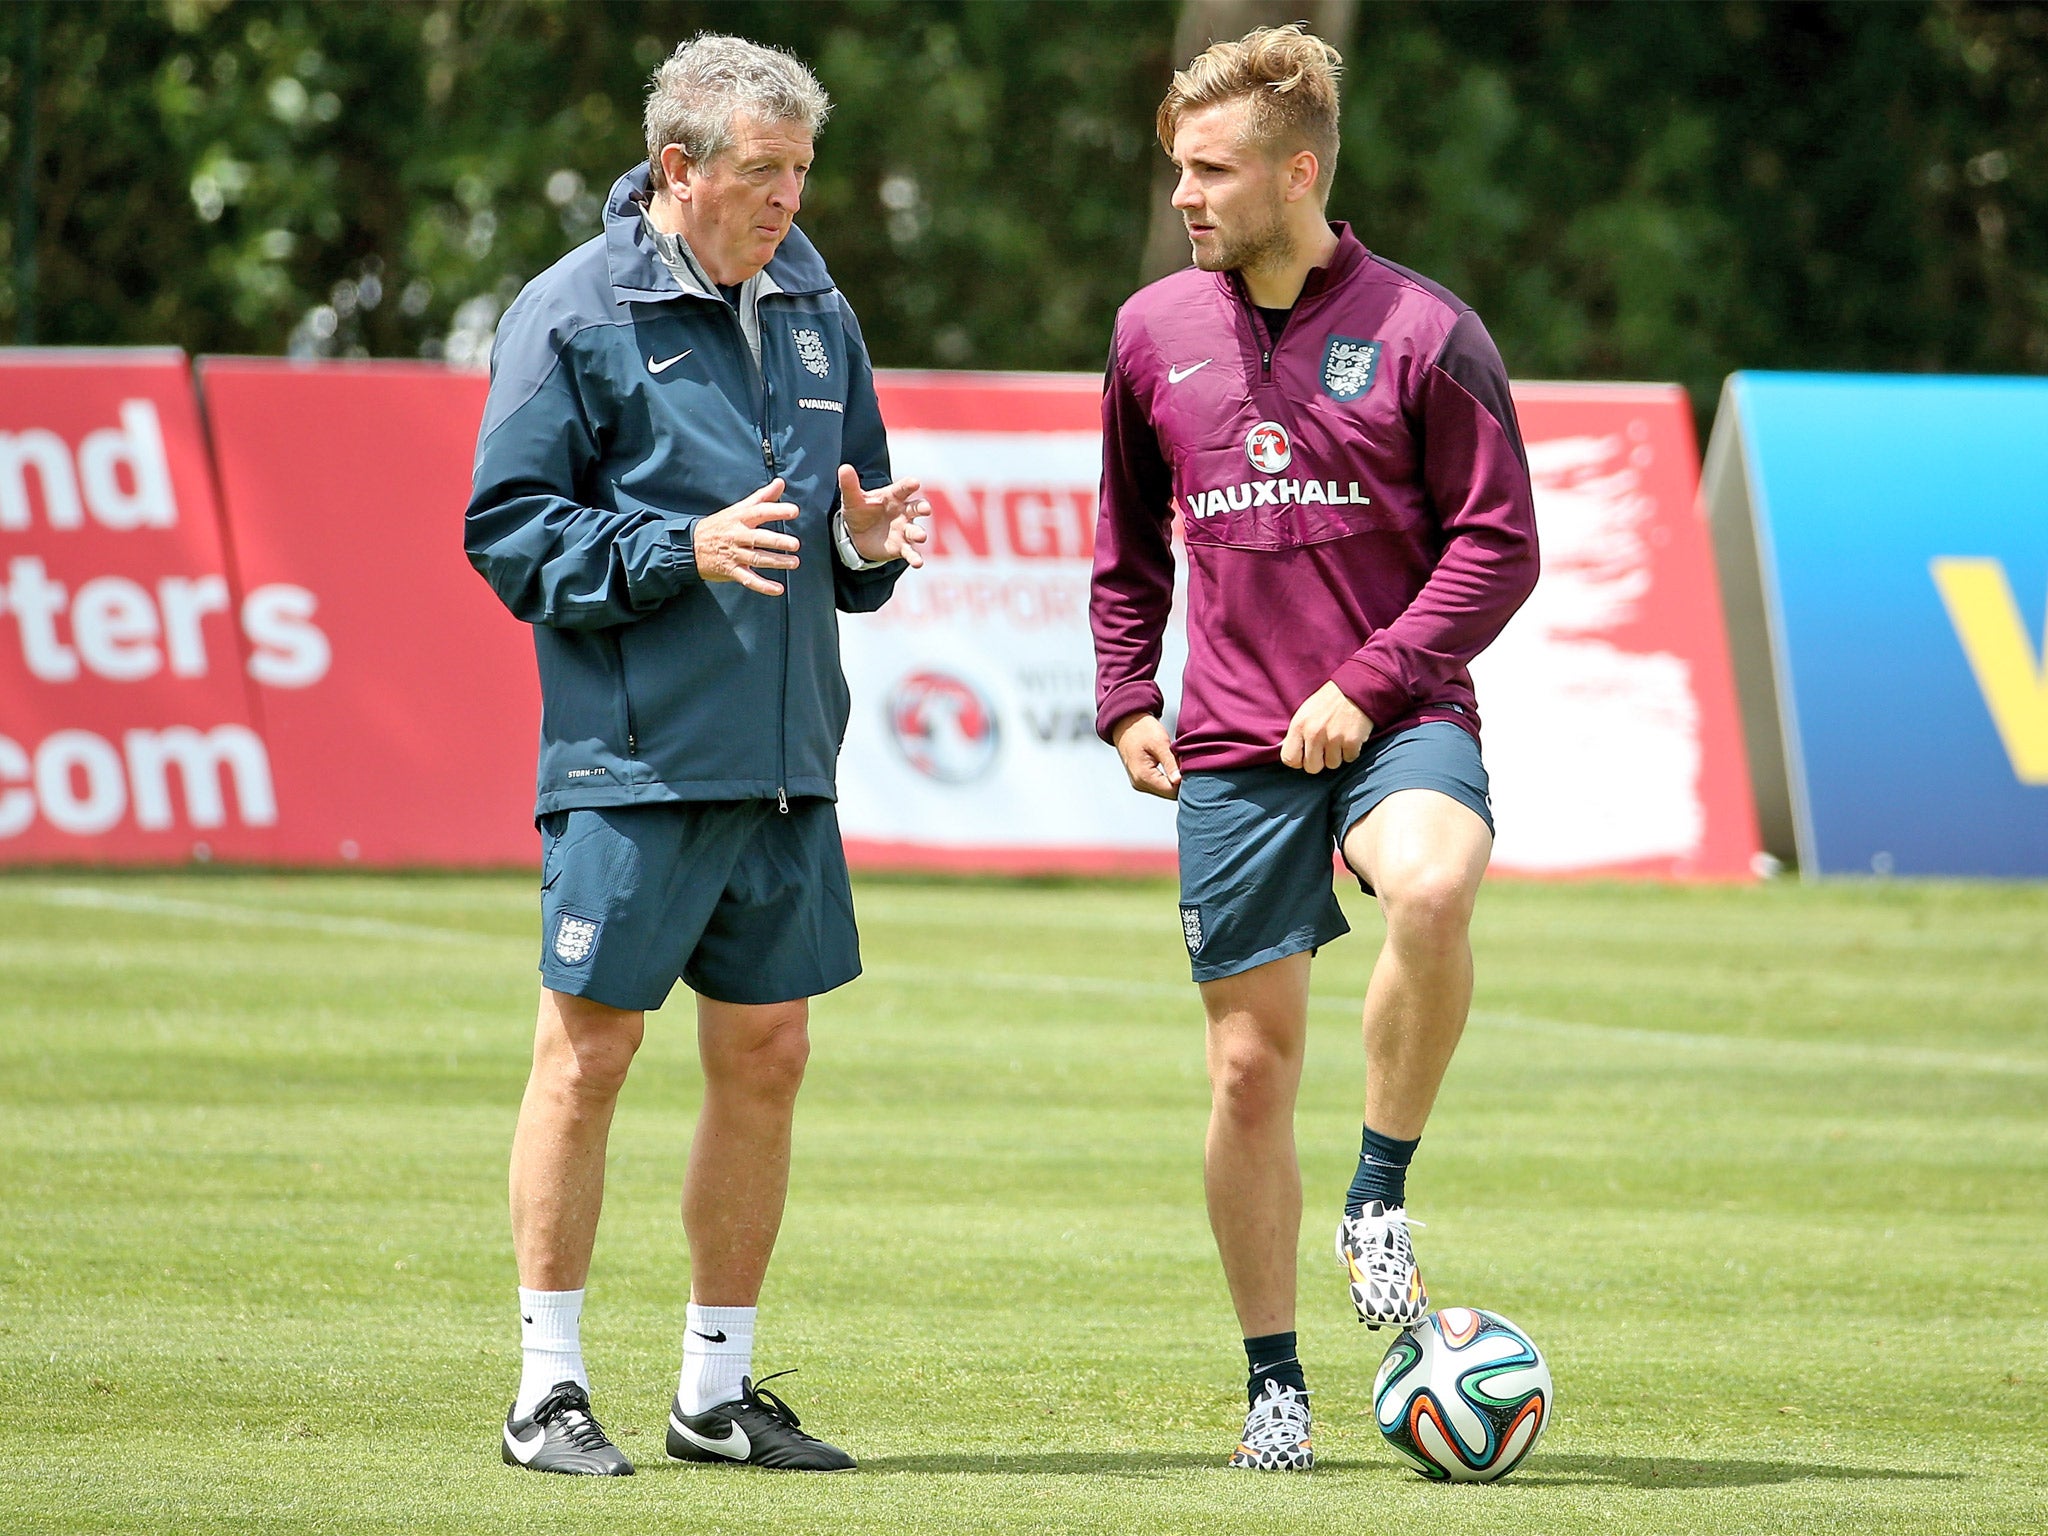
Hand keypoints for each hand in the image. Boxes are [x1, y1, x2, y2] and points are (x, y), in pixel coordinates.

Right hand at [694, 478, 799, 595]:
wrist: (690, 546)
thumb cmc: (720, 525)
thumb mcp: (738, 509)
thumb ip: (762, 497)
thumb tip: (781, 483)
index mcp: (740, 518)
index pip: (760, 512)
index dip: (777, 510)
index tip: (794, 511)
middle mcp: (737, 536)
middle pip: (759, 538)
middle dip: (777, 541)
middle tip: (795, 544)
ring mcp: (734, 554)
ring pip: (757, 559)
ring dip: (776, 562)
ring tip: (794, 562)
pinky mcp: (731, 570)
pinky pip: (749, 579)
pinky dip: (763, 586)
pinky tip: (778, 589)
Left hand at [838, 464, 931, 567]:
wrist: (857, 535)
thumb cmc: (859, 511)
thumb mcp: (852, 499)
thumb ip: (850, 485)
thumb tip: (844, 467)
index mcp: (893, 496)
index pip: (903, 488)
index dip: (909, 485)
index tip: (915, 482)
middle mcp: (903, 512)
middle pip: (916, 508)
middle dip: (922, 508)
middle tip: (926, 509)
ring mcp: (904, 530)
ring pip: (915, 531)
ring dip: (919, 533)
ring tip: (921, 536)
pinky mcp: (902, 547)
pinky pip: (910, 552)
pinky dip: (915, 557)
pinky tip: (918, 563)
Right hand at [1111, 711, 1180, 799]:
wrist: (1126, 724)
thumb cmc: (1142, 730)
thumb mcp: (1159, 743)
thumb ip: (1170, 763)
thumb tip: (1179, 780)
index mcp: (1143, 776)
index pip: (1171, 791)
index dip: (1185, 782)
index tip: (1192, 768)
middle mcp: (1140, 784)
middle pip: (1169, 793)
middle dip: (1181, 782)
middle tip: (1187, 764)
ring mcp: (1140, 783)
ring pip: (1165, 790)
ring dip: (1175, 779)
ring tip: (1178, 763)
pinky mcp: (1142, 780)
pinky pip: (1160, 784)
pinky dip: (1169, 777)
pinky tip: (1172, 766)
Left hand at [1281, 681, 1372, 773]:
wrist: (1355, 688)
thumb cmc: (1327, 702)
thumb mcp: (1305, 713)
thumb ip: (1296, 733)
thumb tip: (1287, 752)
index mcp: (1299, 726)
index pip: (1289, 759)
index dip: (1298, 761)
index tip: (1305, 756)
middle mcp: (1314, 733)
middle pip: (1312, 768)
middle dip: (1319, 761)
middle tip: (1325, 749)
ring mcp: (1334, 738)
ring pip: (1332, 765)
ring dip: (1336, 755)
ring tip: (1338, 739)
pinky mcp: (1352, 741)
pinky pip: (1349, 759)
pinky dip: (1351, 751)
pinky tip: (1349, 737)